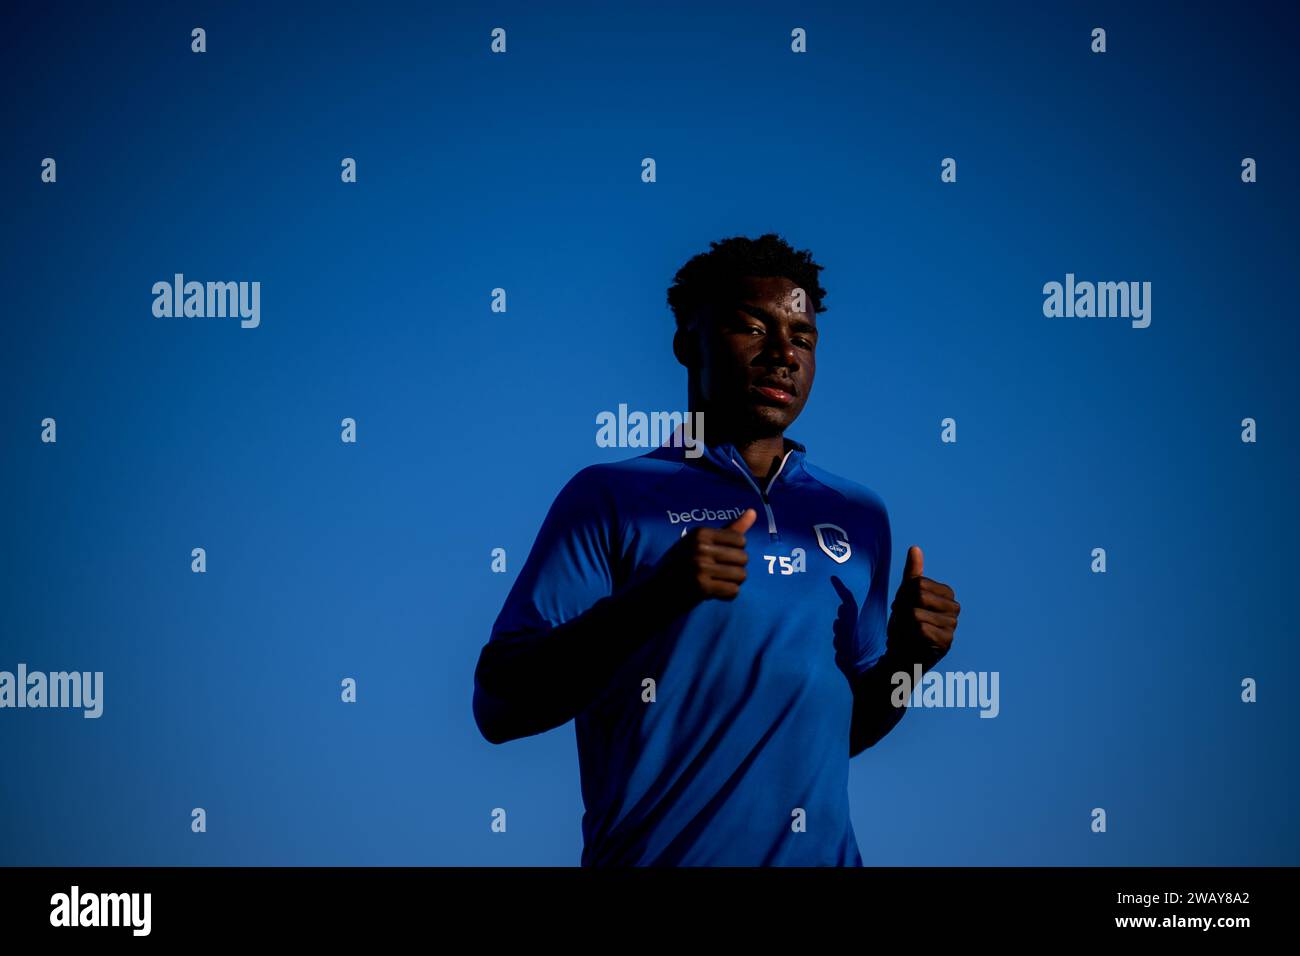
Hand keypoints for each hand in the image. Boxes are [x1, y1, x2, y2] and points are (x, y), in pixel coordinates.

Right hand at [651, 508, 755, 608]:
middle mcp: (700, 547)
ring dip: (733, 582)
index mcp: (700, 533)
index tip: (721, 557)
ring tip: (718, 581)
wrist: (657, 590)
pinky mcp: (702, 587)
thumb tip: (753, 512)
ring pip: (741, 575)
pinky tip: (715, 592)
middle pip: (743, 558)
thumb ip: (729, 529)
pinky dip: (727, 594)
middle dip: (736, 568)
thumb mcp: (700, 542)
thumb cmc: (682, 563)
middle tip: (720, 572)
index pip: (740, 540)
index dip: (736, 551)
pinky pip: (733, 590)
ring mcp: (700, 567)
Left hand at [886, 546, 959, 670]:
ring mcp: (952, 626)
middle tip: (905, 621)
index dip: (904, 595)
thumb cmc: (904, 625)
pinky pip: (921, 628)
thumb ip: (912, 573)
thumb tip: (915, 548)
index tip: (904, 607)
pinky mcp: (947, 643)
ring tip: (909, 633)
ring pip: (916, 613)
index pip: (919, 583)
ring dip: (904, 624)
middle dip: (903, 608)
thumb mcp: (905, 596)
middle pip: (919, 595)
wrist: (901, 656)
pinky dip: (910, 635)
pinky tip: (914, 642)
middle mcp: (955, 609)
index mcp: (947, 594)